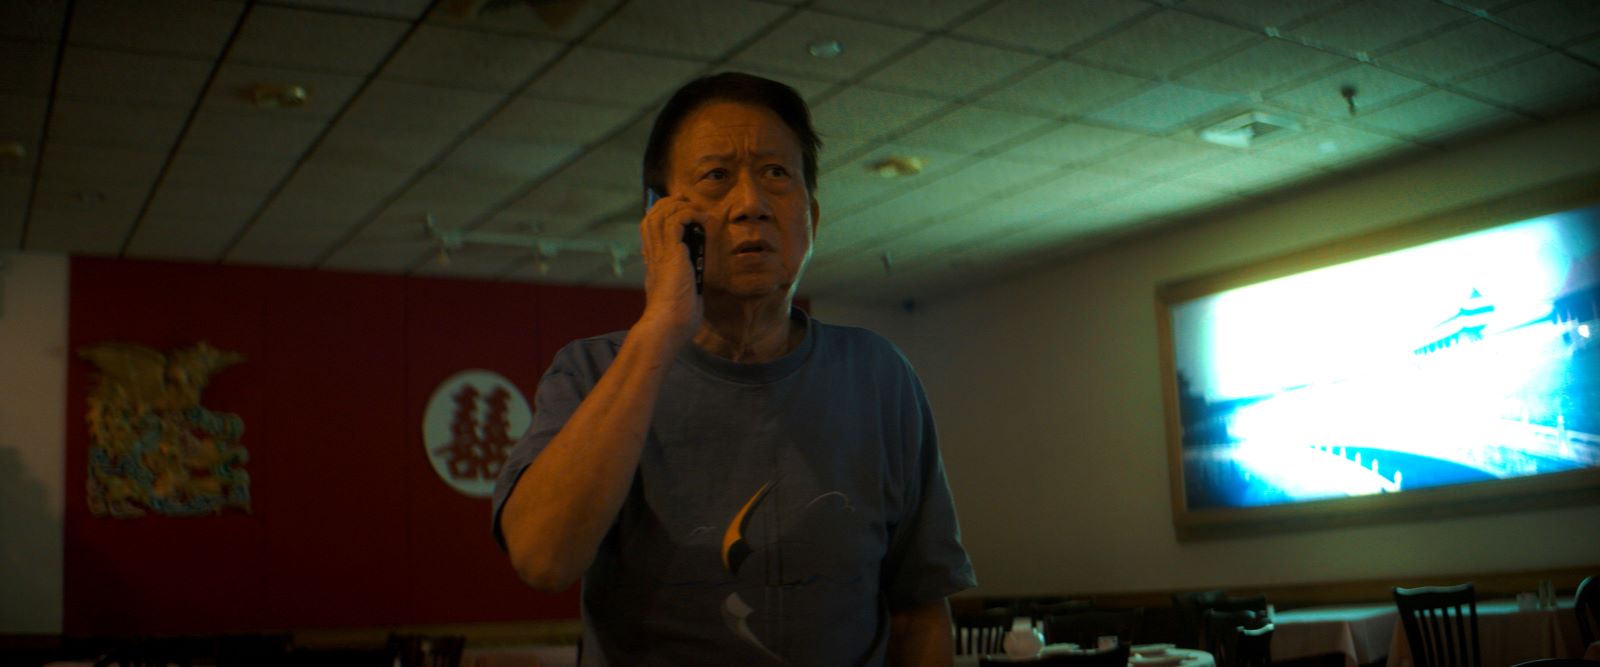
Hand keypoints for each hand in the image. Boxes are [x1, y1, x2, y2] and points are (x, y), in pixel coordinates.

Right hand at [637, 193, 703, 343]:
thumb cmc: (676, 320)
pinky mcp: (671, 254)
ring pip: (660, 214)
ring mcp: (660, 254)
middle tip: (688, 203)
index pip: (650, 231)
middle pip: (652, 217)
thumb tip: (695, 283)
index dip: (662, 216)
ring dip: (680, 206)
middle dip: (669, 204)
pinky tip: (703, 220)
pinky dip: (690, 214)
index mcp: (654, 264)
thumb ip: (685, 284)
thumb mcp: (682, 295)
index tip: (681, 211)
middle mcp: (653, 256)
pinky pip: (677, 221)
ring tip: (697, 210)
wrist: (667, 326)